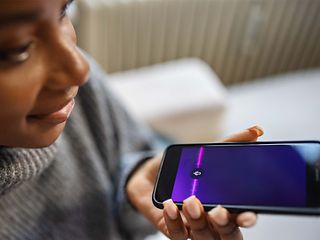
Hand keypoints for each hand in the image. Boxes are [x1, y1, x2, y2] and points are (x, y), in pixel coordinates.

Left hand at [126, 126, 263, 239]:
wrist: (153, 174)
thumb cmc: (184, 167)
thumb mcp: (206, 153)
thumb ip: (231, 143)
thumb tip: (257, 129)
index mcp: (225, 205)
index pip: (241, 218)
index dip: (246, 218)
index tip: (248, 214)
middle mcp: (211, 220)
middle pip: (226, 235)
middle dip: (225, 226)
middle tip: (220, 211)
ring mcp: (192, 226)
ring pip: (202, 237)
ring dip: (198, 221)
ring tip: (192, 201)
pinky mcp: (172, 228)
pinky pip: (176, 233)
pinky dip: (174, 221)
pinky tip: (170, 205)